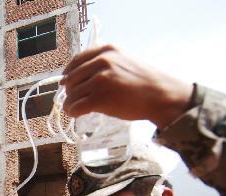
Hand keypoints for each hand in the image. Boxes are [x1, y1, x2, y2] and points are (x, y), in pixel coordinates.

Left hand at [61, 44, 193, 128]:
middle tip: (71, 99)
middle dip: (69, 91)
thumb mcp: (125, 60)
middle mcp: (102, 62)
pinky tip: (75, 114)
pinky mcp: (100, 98)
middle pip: (72, 78)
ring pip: (72, 94)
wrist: (161, 95)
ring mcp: (100, 80)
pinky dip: (72, 112)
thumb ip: (106, 62)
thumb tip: (82, 74)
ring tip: (72, 109)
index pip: (77, 60)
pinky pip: (77, 106)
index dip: (68, 72)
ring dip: (69, 104)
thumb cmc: (145, 82)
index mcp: (107, 50)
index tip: (64, 81)